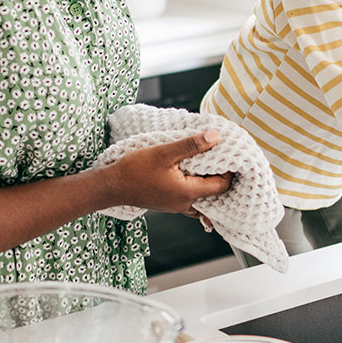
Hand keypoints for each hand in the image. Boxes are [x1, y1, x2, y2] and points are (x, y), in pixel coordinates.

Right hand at [101, 130, 233, 214]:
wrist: (112, 186)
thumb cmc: (134, 170)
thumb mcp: (164, 152)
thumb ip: (191, 145)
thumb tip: (215, 137)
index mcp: (188, 193)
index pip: (222, 186)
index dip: (229, 171)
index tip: (228, 155)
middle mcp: (185, 204)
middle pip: (214, 192)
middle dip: (220, 175)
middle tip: (221, 156)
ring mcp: (176, 205)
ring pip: (202, 195)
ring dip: (207, 180)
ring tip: (207, 162)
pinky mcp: (169, 202)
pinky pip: (190, 196)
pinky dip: (195, 184)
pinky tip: (190, 170)